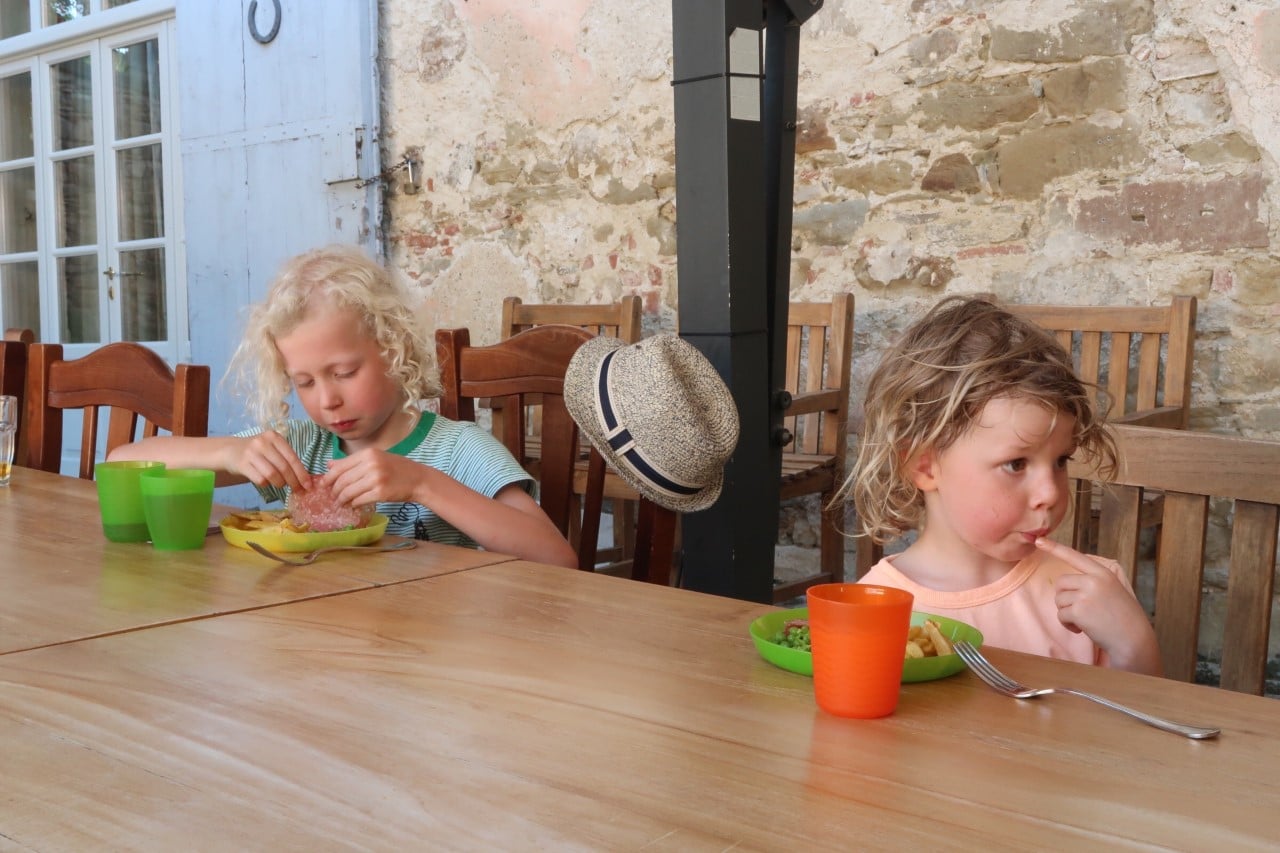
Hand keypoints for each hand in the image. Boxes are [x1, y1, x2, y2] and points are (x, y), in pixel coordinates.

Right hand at [229, 432, 309, 491]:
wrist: (231, 451)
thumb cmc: (258, 452)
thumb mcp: (272, 448)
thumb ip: (286, 458)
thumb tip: (305, 479)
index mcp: (274, 437)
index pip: (292, 458)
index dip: (302, 473)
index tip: (308, 485)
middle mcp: (262, 442)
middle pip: (283, 467)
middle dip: (293, 481)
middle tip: (298, 490)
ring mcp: (251, 453)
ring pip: (272, 475)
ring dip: (279, 483)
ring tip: (280, 484)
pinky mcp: (242, 464)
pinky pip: (260, 480)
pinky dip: (266, 484)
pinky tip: (266, 481)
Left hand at [324, 449, 422, 507]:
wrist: (418, 479)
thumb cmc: (397, 468)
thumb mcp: (376, 458)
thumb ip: (353, 462)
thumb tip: (329, 465)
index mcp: (368, 454)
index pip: (340, 467)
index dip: (329, 478)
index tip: (325, 485)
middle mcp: (371, 465)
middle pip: (342, 481)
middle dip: (335, 491)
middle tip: (334, 497)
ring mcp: (376, 479)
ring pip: (348, 492)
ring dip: (342, 500)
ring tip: (342, 503)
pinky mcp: (380, 493)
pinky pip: (359, 501)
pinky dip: (354, 504)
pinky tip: (354, 505)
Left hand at [1036, 537, 1161, 674]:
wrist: (1134, 639)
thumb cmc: (1123, 618)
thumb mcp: (1113, 590)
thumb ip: (1093, 582)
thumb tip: (1067, 583)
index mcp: (1103, 573)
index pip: (1075, 556)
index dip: (1055, 548)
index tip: (1039, 540)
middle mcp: (1094, 580)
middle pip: (1061, 583)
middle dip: (1065, 598)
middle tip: (1081, 610)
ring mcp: (1086, 594)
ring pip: (1059, 599)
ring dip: (1067, 613)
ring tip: (1085, 621)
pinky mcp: (1079, 611)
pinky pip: (1061, 615)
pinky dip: (1067, 624)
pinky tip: (1082, 629)